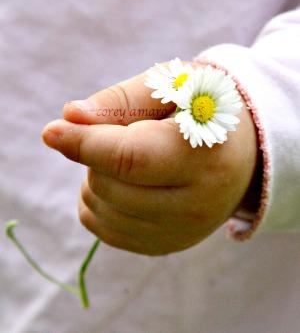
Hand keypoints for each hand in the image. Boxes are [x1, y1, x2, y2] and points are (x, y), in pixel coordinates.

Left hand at [42, 65, 257, 254]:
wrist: (241, 151)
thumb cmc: (200, 109)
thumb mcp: (170, 86)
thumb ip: (120, 99)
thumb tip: (70, 117)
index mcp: (205, 154)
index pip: (132, 158)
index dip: (87, 144)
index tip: (52, 131)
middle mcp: (198, 204)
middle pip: (110, 184)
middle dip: (95, 152)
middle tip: (122, 131)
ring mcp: (183, 232)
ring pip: (102, 210)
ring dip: (95, 176)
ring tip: (129, 156)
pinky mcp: (167, 246)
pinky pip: (105, 231)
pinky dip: (98, 201)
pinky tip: (124, 181)